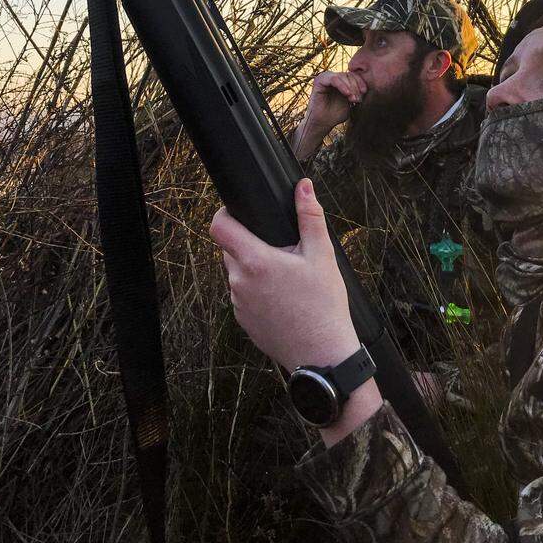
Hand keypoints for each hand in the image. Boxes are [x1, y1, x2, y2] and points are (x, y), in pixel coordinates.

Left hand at [209, 178, 358, 371]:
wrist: (322, 355)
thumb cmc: (324, 306)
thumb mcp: (322, 256)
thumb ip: (310, 217)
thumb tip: (304, 187)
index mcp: (255, 261)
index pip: (219, 227)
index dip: (224, 214)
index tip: (238, 211)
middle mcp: (239, 282)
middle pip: (229, 249)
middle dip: (248, 243)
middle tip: (279, 248)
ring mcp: (238, 304)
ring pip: (237, 274)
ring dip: (253, 268)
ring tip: (285, 277)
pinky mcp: (243, 322)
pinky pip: (243, 296)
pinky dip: (257, 291)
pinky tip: (282, 298)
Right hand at [308, 70, 366, 126]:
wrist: (322, 124)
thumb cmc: (335, 114)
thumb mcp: (350, 102)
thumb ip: (357, 93)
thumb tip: (369, 87)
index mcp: (341, 81)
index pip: (354, 76)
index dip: (361, 82)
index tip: (365, 92)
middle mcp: (333, 77)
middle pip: (349, 75)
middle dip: (356, 87)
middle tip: (358, 99)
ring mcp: (326, 78)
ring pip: (343, 76)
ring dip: (350, 87)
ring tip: (353, 99)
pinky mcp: (319, 81)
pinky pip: (334, 79)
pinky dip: (342, 85)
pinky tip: (347, 94)